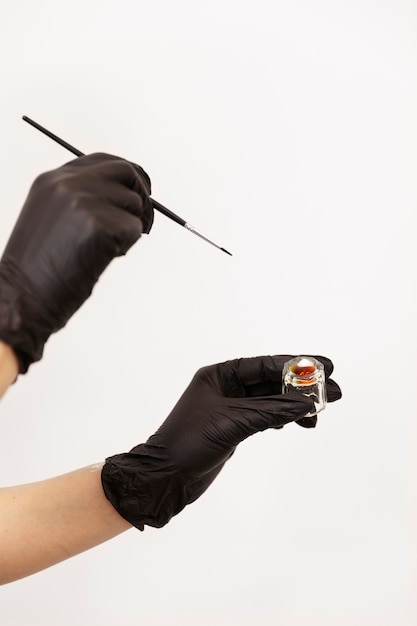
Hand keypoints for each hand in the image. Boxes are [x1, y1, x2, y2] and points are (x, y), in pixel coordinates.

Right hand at [0, 153, 152, 371]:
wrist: (24, 296)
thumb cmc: (38, 267)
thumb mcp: (51, 217)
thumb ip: (81, 198)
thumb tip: (124, 194)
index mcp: (53, 179)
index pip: (103, 161)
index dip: (128, 175)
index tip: (140, 188)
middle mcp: (68, 184)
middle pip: (126, 172)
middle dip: (142, 195)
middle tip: (145, 218)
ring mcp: (84, 203)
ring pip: (134, 205)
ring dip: (130, 227)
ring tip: (104, 247)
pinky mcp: (101, 225)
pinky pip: (134, 230)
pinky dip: (127, 245)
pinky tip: (102, 257)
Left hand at [101, 355, 341, 529]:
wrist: (165, 477)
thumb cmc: (188, 442)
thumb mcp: (232, 422)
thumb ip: (270, 411)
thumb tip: (306, 404)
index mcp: (219, 375)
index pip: (265, 365)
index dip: (297, 364)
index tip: (325, 365)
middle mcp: (226, 387)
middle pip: (272, 382)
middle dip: (301, 387)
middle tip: (333, 391)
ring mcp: (230, 408)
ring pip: (271, 401)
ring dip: (295, 406)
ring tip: (321, 413)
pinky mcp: (234, 427)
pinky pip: (266, 417)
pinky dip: (283, 419)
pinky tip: (300, 423)